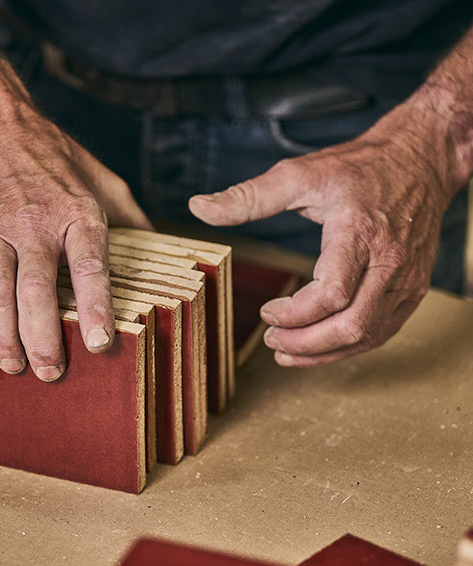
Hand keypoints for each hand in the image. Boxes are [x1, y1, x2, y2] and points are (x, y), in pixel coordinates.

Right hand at [0, 98, 151, 380]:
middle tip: (51, 373)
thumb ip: (129, 216)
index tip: (101, 345)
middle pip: (38, 291)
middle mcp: (35, 225)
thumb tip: (161, 248)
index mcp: (76, 214)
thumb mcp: (102, 179)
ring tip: (14, 366)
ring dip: (4, 337)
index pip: (90, 267)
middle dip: (44, 339)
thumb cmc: (50, 156)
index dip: (96, 308)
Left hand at [188, 106, 460, 366]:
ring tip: (288, 352)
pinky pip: (383, 331)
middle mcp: (389, 262)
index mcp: (358, 233)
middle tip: (272, 342)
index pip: (331, 294)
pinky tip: (320, 347)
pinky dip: (349, 346)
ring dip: (325, 353)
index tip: (267, 312)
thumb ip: (247, 197)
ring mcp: (407, 279)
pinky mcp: (414, 288)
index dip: (294, 314)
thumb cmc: (358, 168)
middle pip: (351, 325)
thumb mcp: (298, 174)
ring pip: (369, 335)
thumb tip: (197, 207)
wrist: (420, 160)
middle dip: (305, 343)